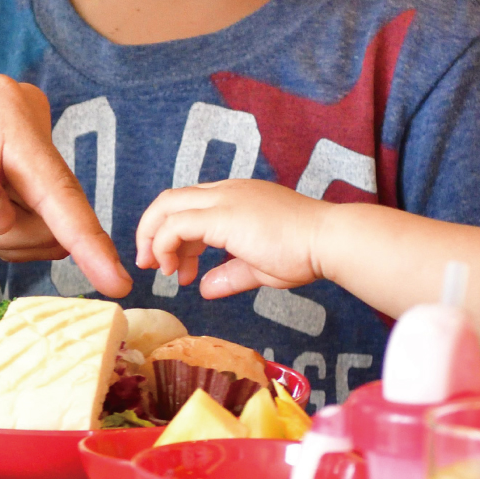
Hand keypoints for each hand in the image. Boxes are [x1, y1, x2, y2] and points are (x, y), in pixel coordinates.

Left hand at [0, 76, 131, 296]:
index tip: (115, 279)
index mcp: (0, 107)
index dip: (84, 235)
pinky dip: (1, 236)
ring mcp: (18, 148)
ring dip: (2, 236)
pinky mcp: (12, 174)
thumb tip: (2, 202)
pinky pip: (33, 225)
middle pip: (55, 206)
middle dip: (9, 231)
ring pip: (47, 222)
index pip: (53, 183)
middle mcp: (19, 119)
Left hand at [135, 180, 332, 298]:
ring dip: (154, 239)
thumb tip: (206, 288)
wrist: (329, 240)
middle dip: (152, 231)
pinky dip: (166, 246)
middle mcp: (226, 190)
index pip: (190, 205)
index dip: (175, 235)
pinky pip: (177, 225)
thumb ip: (230, 273)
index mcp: (235, 196)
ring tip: (160, 270)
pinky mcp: (222, 215)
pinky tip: (174, 270)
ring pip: (168, 206)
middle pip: (171, 200)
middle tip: (150, 264)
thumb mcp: (259, 265)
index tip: (176, 265)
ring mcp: (223, 198)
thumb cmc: (305, 251)